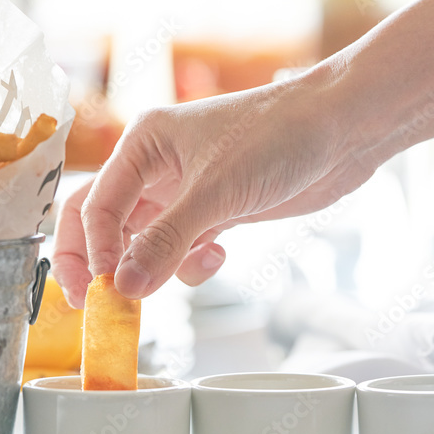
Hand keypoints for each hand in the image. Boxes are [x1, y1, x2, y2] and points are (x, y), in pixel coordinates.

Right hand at [53, 69, 383, 307]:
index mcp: (143, 144)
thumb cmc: (279, 134)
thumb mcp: (215, 192)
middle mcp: (156, 167)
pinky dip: (191, 264)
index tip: (103, 291)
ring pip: (143, 242)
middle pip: (104, 223)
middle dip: (99, 263)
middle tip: (95, 303)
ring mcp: (185, 192)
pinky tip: (217, 256)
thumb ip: (165, 242)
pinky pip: (181, 249)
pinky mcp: (214, 212)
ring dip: (152, 267)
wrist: (341, 130)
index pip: (95, 205)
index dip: (92, 251)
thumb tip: (123, 286)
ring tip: (171, 279)